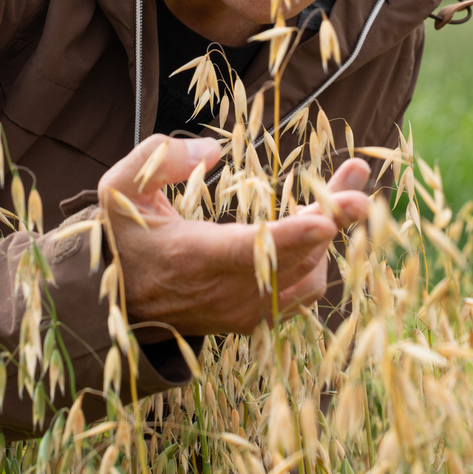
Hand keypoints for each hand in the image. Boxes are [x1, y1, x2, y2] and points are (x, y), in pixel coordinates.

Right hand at [98, 135, 371, 335]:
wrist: (115, 304)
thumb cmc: (121, 237)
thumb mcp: (121, 187)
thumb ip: (161, 159)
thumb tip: (213, 152)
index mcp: (193, 256)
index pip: (250, 250)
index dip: (292, 237)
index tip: (328, 220)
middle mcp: (224, 291)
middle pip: (295, 257)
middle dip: (333, 213)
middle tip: (357, 175)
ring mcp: (242, 312)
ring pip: (308, 277)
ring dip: (328, 236)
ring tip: (336, 194)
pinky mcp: (253, 321)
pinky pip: (302, 294)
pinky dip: (317, 260)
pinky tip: (317, 227)